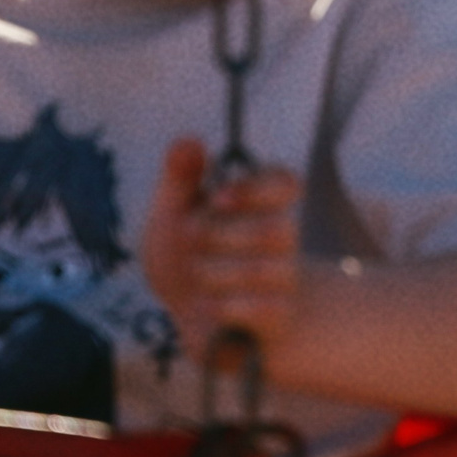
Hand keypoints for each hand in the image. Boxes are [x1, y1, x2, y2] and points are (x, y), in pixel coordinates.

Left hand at [141, 140, 301, 353]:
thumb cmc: (184, 255)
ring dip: (213, 274)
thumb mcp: (171, 213)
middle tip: (189, 240)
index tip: (215, 198)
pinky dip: (223, 306)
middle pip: (273, 229)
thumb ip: (179, 177)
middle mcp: (282, 236)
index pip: (286, 184)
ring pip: (262, 271)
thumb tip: (190, 140)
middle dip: (217, 236)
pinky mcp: (279, 315)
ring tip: (197, 277)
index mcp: (261, 202)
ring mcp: (285, 277)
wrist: (191, 317)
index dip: (255, 191)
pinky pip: (263, 308)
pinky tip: (205, 305)